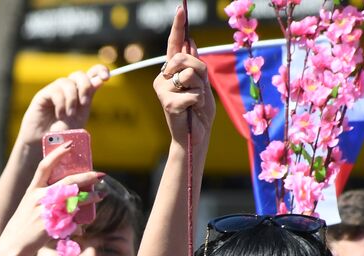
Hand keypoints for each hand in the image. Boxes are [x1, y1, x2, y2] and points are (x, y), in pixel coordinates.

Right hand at [0, 146, 103, 255]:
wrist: (13, 247)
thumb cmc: (23, 226)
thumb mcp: (29, 207)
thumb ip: (46, 198)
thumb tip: (70, 194)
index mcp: (32, 190)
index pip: (45, 166)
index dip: (57, 154)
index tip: (71, 145)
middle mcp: (38, 197)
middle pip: (68, 181)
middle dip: (87, 176)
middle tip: (100, 174)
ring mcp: (45, 211)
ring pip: (75, 199)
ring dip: (90, 196)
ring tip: (100, 195)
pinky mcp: (51, 225)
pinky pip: (72, 218)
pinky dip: (81, 218)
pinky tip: (87, 219)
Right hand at [17, 65, 110, 146]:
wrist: (46, 143)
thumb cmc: (63, 132)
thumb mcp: (81, 115)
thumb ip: (88, 98)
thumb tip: (99, 80)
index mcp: (80, 92)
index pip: (92, 73)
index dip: (100, 70)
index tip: (106, 78)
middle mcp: (68, 88)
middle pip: (79, 74)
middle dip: (85, 86)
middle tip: (84, 102)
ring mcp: (55, 91)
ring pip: (68, 82)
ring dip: (72, 100)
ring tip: (69, 115)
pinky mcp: (43, 95)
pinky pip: (56, 91)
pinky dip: (61, 103)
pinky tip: (60, 115)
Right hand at [155, 5, 214, 142]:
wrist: (195, 136)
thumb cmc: (198, 110)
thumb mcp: (202, 82)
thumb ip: (194, 64)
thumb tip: (190, 41)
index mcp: (171, 71)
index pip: (175, 45)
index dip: (178, 27)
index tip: (181, 9)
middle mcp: (162, 78)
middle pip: (184, 57)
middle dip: (199, 70)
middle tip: (198, 89)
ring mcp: (162, 90)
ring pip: (189, 74)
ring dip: (200, 88)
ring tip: (194, 102)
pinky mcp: (167, 103)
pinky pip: (192, 92)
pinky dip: (198, 101)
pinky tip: (191, 110)